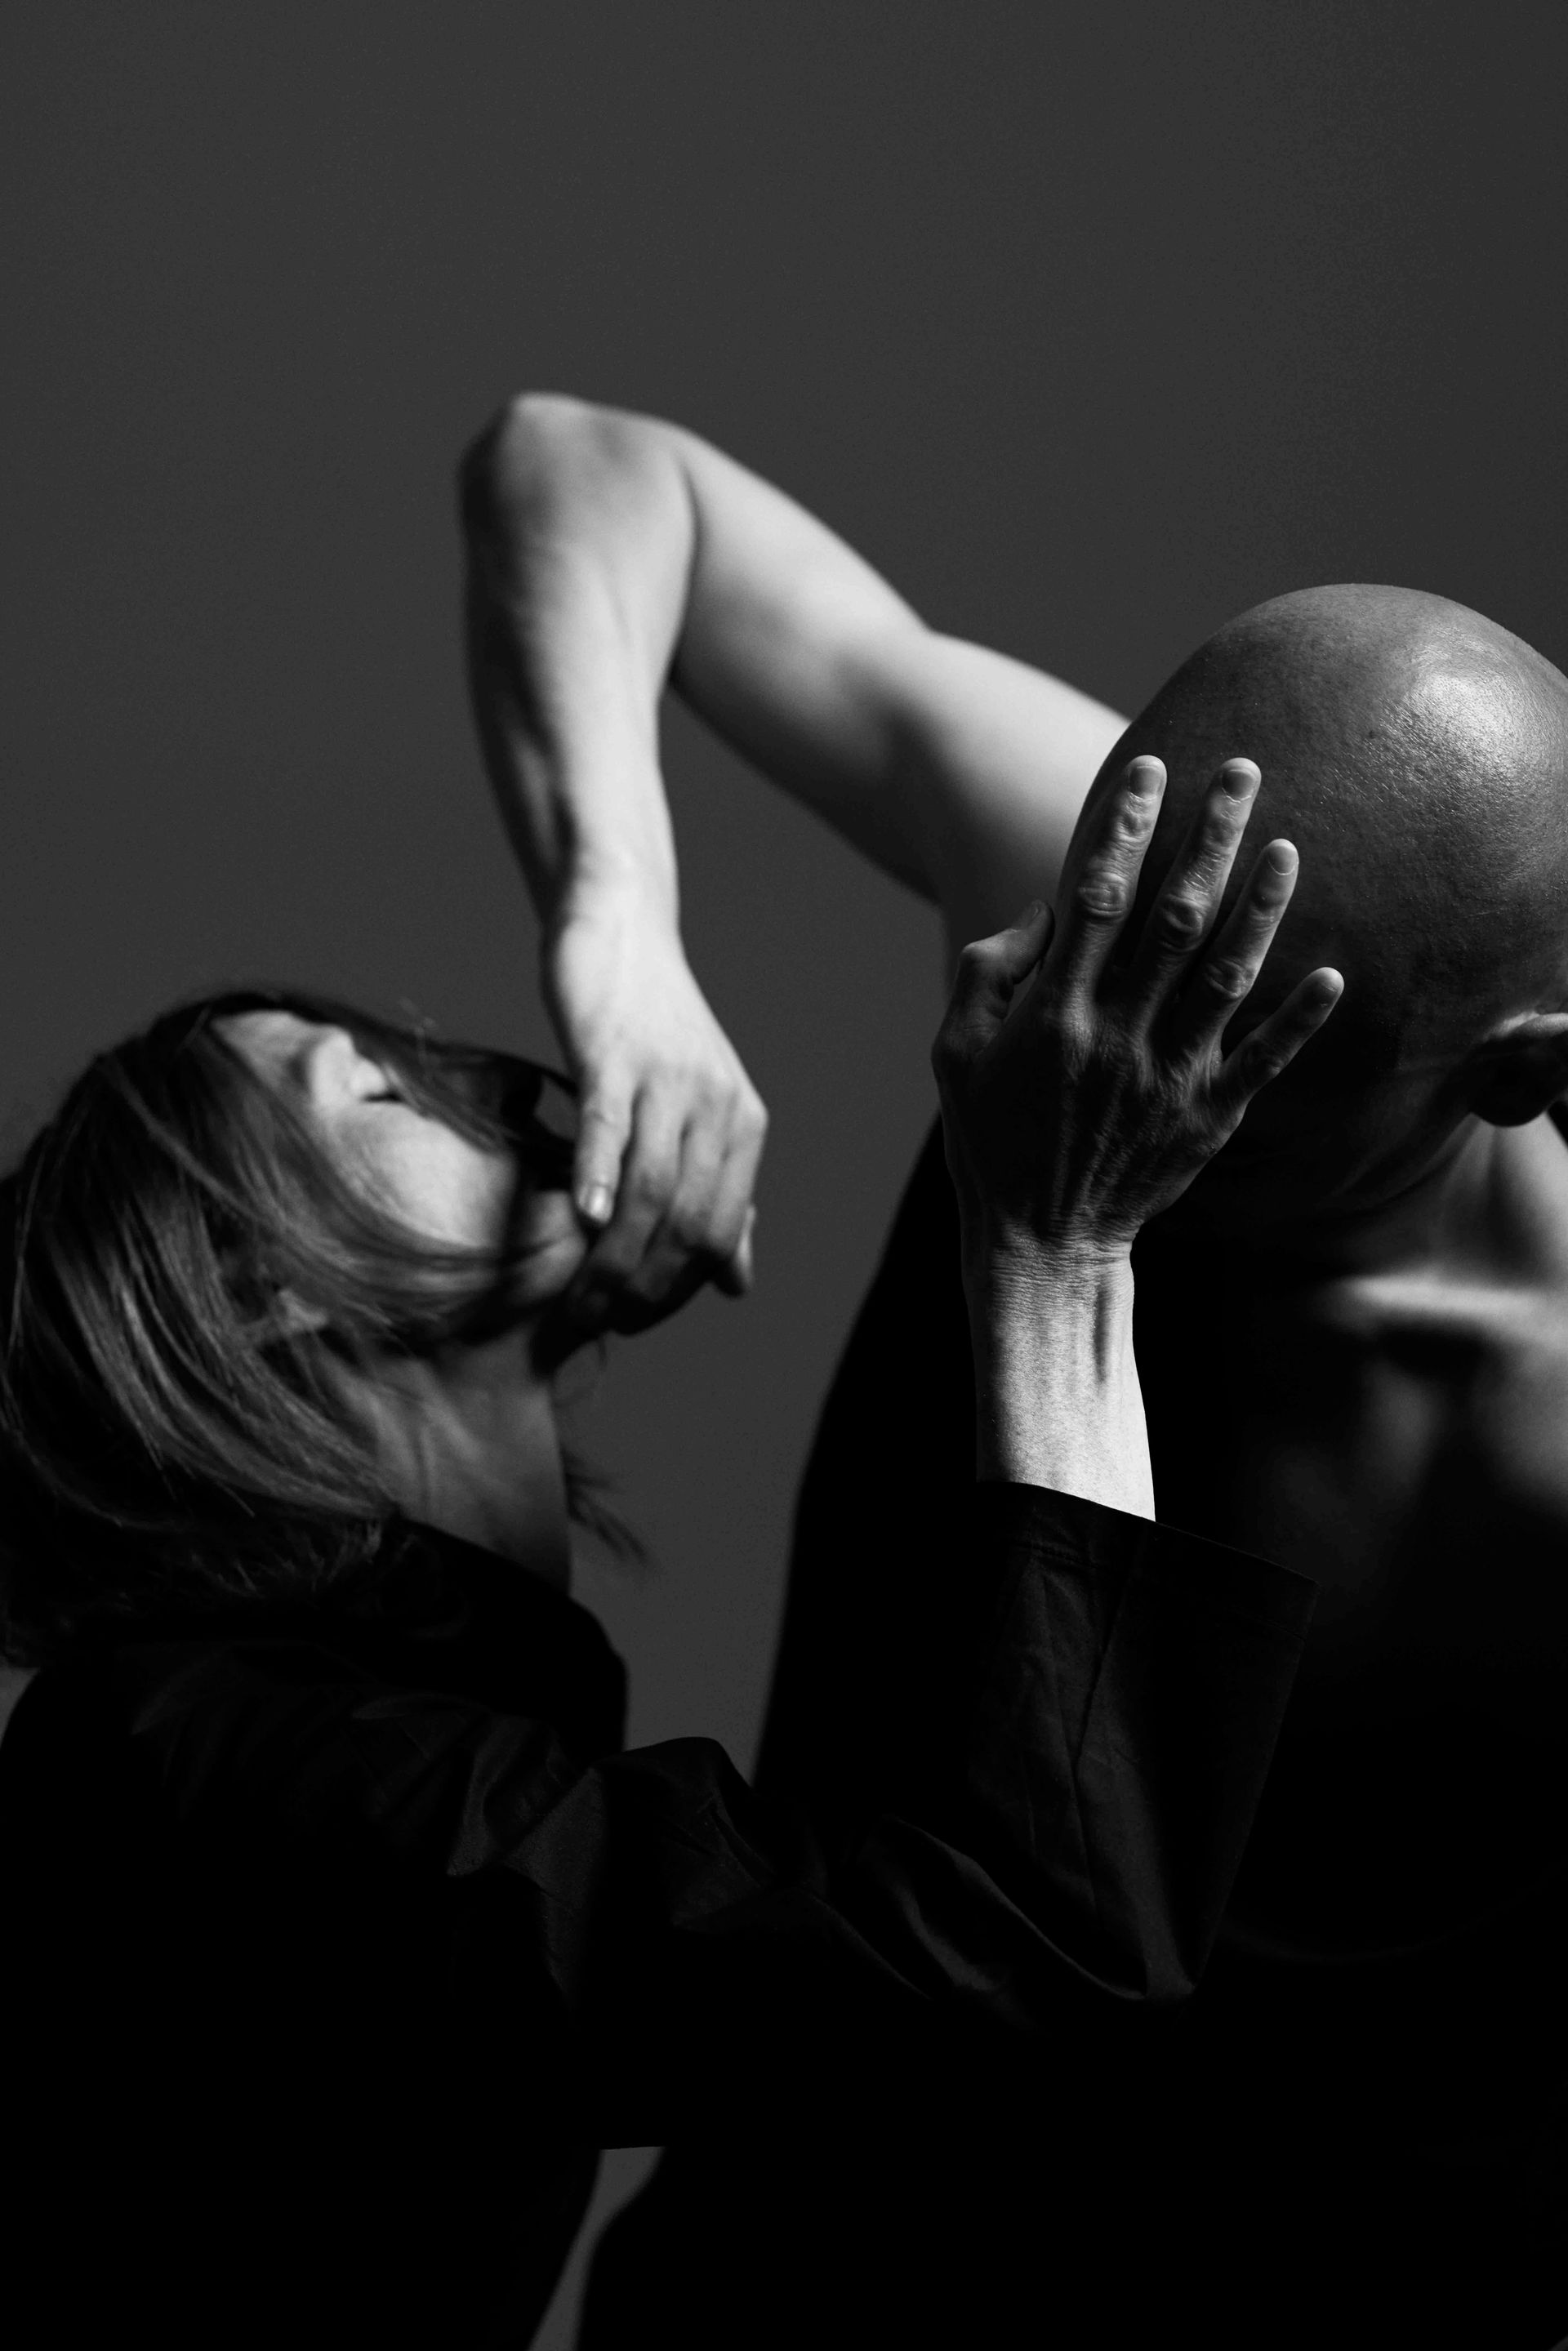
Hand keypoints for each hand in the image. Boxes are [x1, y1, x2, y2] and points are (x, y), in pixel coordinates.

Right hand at [545, 891, 768, 1332]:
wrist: (621, 927)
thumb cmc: (649, 1030)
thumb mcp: (696, 1113)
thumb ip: (716, 1194)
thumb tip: (738, 1283)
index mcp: (744, 1126)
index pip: (720, 1233)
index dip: (679, 1290)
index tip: (635, 1322)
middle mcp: (717, 1106)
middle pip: (689, 1222)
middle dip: (646, 1286)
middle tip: (598, 1320)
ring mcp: (667, 1079)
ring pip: (653, 1189)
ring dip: (616, 1256)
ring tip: (581, 1298)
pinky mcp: (613, 1053)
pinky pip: (610, 1126)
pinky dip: (599, 1177)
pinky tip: (585, 1219)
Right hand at [933, 754, 1343, 1276]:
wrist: (1039, 1245)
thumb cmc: (990, 1143)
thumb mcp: (954, 1056)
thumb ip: (987, 972)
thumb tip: (1045, 904)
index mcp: (1054, 1014)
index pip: (1098, 900)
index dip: (1127, 829)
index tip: (1153, 770)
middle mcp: (1116, 1037)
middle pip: (1175, 919)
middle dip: (1210, 838)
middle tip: (1244, 771)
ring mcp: (1168, 1078)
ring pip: (1226, 977)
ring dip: (1262, 909)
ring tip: (1289, 846)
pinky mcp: (1206, 1119)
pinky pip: (1263, 1064)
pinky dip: (1297, 1021)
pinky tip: (1332, 975)